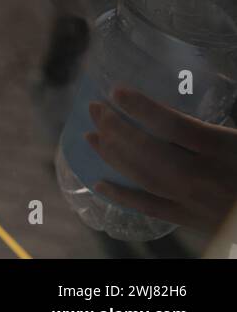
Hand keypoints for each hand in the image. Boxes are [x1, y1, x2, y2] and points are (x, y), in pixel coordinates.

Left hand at [86, 86, 236, 235]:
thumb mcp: (235, 139)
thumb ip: (203, 127)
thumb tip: (163, 111)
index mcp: (220, 148)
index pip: (173, 124)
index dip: (141, 107)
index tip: (116, 91)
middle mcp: (202, 175)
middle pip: (147, 149)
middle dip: (115, 127)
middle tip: (94, 109)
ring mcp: (193, 200)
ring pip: (142, 176)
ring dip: (111, 154)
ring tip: (90, 136)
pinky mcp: (190, 220)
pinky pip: (150, 208)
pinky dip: (122, 196)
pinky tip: (99, 183)